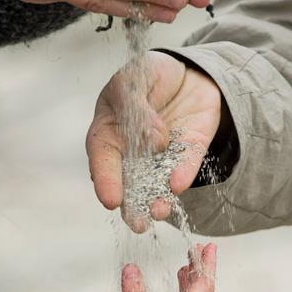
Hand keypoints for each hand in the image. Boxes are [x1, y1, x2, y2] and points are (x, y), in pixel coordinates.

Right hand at [86, 52, 220, 222]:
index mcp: (108, 132)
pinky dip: (183, 175)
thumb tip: (153, 140)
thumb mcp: (132, 80)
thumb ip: (135, 107)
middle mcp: (132, 151)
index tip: (110, 199)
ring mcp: (161, 155)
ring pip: (156, 183)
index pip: (102, 158)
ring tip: (160, 212)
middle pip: (128, 182)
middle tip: (136, 223)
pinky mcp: (188, 151)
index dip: (105, 179)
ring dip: (157, 200)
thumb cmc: (147, 74)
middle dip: (132, 205)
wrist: (187, 69)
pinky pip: (186, 166)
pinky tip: (179, 185)